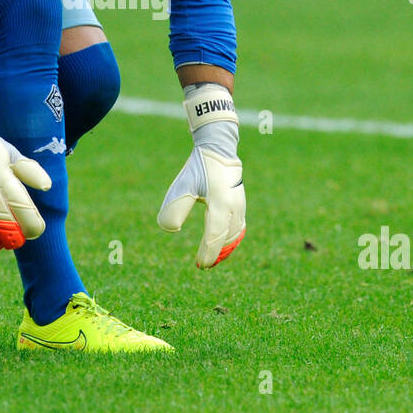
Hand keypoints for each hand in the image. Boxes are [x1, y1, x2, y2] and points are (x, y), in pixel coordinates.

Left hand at [158, 83, 245, 267]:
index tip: (199, 265)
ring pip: (235, 233)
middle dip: (215, 253)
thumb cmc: (198, 167)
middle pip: (226, 238)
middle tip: (204, 265)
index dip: (207, 253)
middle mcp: (234, 206)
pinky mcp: (240, 202)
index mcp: (220, 203)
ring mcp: (240, 204)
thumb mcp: (182, 186)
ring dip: (224, 247)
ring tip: (213, 257)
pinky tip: (222, 243)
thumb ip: (174, 209)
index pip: (214, 236)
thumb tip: (172, 229)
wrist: (218, 147)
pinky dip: (231, 238)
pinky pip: (238, 226)